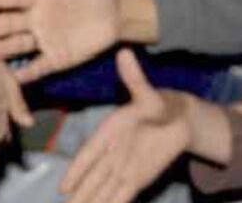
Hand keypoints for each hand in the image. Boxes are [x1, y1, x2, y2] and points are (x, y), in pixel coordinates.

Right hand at [60, 49, 192, 202]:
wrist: (178, 120)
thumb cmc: (159, 104)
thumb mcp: (148, 94)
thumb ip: (134, 78)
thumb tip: (124, 53)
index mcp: (109, 132)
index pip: (89, 154)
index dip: (77, 170)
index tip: (64, 187)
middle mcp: (111, 153)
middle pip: (92, 178)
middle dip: (79, 195)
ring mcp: (123, 168)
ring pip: (103, 190)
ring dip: (92, 202)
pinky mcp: (137, 178)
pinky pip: (123, 195)